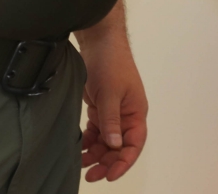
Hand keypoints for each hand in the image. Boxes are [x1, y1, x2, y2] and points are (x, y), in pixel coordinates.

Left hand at [77, 11, 146, 180]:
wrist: (98, 41)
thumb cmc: (111, 62)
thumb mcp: (111, 94)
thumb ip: (111, 121)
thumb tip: (115, 145)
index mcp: (136, 112)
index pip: (134, 144)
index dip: (124, 162)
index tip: (110, 175)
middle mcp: (127, 115)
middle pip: (119, 147)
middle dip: (107, 162)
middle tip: (91, 175)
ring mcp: (113, 112)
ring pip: (107, 141)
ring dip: (96, 154)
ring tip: (82, 165)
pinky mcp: (100, 108)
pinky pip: (97, 131)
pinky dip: (89, 141)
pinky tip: (80, 149)